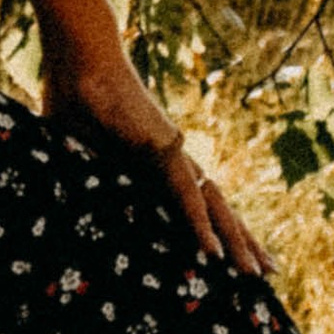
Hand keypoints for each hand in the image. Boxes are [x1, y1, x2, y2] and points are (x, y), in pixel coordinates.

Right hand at [53, 44, 273, 279]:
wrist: (79, 60)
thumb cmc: (75, 100)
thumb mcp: (80, 156)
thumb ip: (84, 179)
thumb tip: (65, 208)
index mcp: (155, 165)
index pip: (196, 204)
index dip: (215, 230)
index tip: (231, 260)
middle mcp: (172, 161)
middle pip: (217, 208)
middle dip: (242, 240)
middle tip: (268, 273)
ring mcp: (170, 154)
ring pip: (212, 205)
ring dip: (234, 240)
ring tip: (254, 273)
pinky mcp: (161, 149)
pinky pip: (186, 194)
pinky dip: (199, 224)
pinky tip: (212, 253)